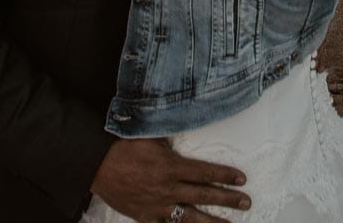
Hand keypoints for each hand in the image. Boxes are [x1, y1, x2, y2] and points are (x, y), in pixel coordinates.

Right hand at [90, 138, 249, 221]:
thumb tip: (190, 129)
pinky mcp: (146, 217)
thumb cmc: (124, 147)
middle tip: (246, 202)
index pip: (206, 173)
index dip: (226, 176)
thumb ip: (173, 141)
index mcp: (171, 167)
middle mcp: (168, 189)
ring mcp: (157, 206)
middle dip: (228, 200)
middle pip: (204, 196)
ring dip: (212, 222)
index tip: (242, 179)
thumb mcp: (152, 137)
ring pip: (190, 218)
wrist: (97, 166)